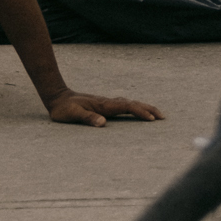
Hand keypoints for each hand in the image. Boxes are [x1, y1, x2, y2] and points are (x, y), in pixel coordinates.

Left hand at [43, 91, 163, 127]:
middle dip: (148, 109)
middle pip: (132, 104)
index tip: (151, 119)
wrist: (57, 96)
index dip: (139, 112)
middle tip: (163, 117)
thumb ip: (86, 118)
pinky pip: (124, 106)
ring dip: (143, 108)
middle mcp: (107, 102)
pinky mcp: (104, 105)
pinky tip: (137, 111)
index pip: (125, 107)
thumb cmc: (63, 108)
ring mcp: (106, 103)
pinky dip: (134, 108)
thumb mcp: (72, 115)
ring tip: (155, 115)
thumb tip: (103, 123)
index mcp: (103, 105)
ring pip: (129, 104)